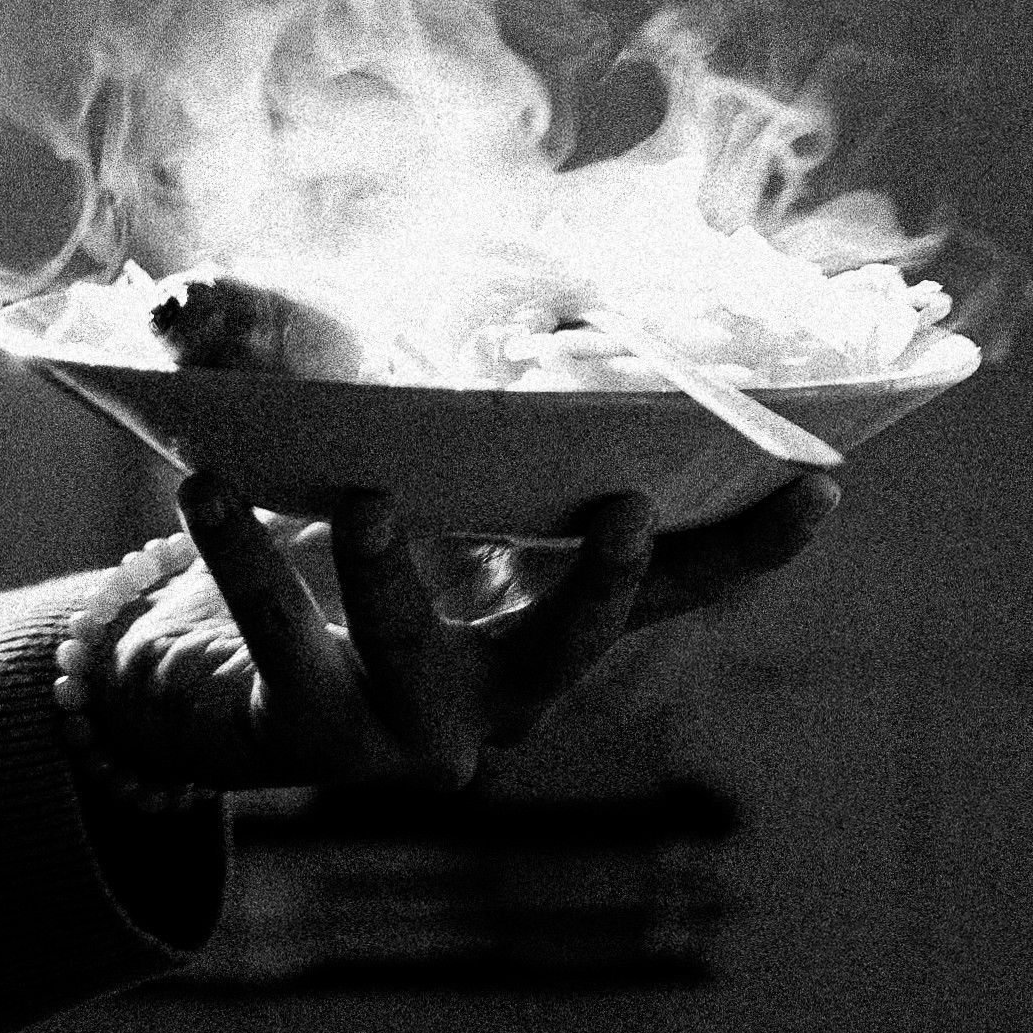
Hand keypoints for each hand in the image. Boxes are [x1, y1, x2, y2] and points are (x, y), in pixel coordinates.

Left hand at [76, 463, 837, 795]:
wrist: (214, 693)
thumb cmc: (340, 572)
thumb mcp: (426, 498)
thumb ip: (476, 435)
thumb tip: (542, 297)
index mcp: (541, 633)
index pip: (665, 597)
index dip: (744, 550)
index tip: (822, 487)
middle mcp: (495, 699)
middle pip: (565, 650)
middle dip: (598, 588)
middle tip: (628, 513)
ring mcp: (403, 731)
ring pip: (409, 652)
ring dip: (390, 574)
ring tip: (369, 497)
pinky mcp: (304, 736)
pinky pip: (274, 639)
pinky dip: (242, 557)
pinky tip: (210, 488)